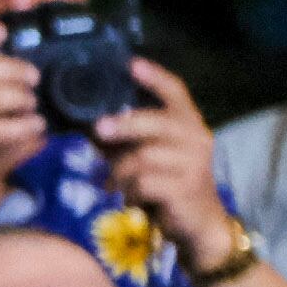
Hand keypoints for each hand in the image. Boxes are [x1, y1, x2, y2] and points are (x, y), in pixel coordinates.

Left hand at [88, 55, 233, 253]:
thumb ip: (127, 138)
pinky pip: (145, 182)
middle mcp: (197, 138)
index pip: (176, 91)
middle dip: (126, 125)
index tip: (131, 64)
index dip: (155, 76)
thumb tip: (88, 124)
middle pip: (157, 122)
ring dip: (120, 170)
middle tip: (99, 130)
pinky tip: (128, 197)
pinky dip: (129, 191)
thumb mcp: (149, 155)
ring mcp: (194, 164)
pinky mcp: (186, 188)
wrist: (199, 222)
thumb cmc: (169, 182)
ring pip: (144, 156)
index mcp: (189, 123)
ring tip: (113, 182)